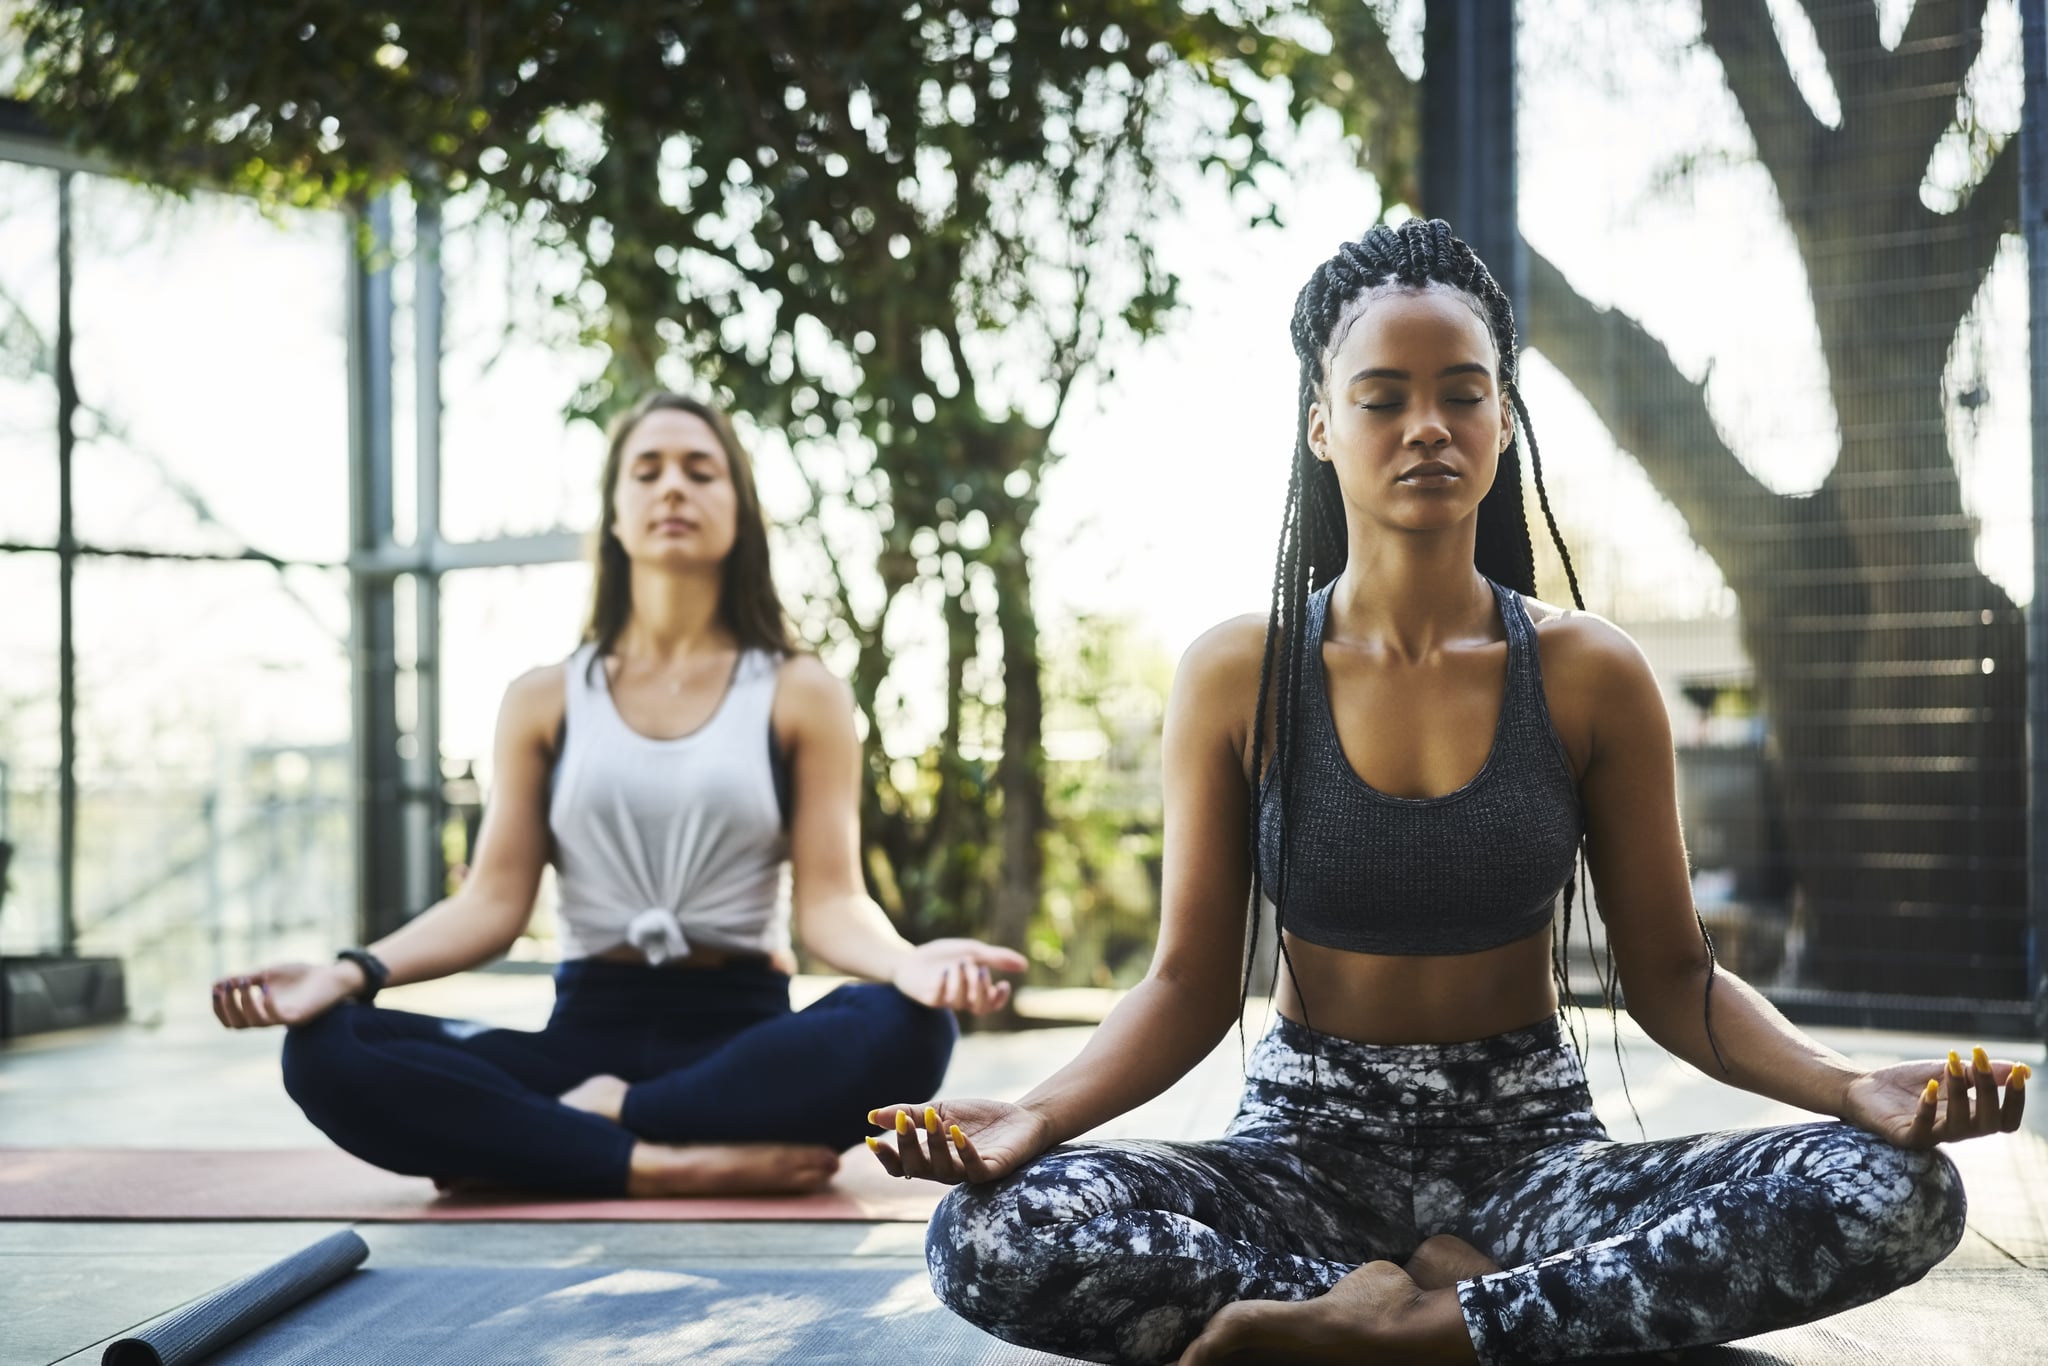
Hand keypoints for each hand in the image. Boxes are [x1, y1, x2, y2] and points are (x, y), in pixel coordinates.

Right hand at [211, 962, 359, 1029]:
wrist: (331, 975)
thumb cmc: (299, 975)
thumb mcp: (266, 973)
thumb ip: (244, 979)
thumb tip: (215, 984)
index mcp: (258, 1010)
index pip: (230, 1020)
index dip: (218, 1008)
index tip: (216, 988)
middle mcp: (268, 1018)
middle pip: (237, 1024)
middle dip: (228, 1005)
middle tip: (230, 984)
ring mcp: (283, 1019)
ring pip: (254, 1022)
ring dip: (244, 1002)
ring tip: (245, 981)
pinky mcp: (299, 1016)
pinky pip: (277, 1017)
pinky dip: (267, 1003)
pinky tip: (265, 987)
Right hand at [864, 1097, 1049, 1184]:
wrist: (1021, 1118)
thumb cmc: (979, 1118)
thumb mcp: (940, 1111)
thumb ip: (910, 1113)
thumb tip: (872, 1116)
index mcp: (930, 1158)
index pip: (901, 1167)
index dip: (886, 1157)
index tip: (871, 1139)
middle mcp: (947, 1170)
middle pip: (918, 1169)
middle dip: (907, 1145)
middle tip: (904, 1120)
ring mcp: (969, 1172)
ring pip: (944, 1170)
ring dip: (935, 1144)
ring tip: (933, 1118)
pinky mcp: (994, 1170)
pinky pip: (976, 1169)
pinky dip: (966, 1152)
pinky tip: (958, 1132)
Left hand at [891, 938, 1027, 1014]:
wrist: (909, 957)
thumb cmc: (943, 955)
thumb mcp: (973, 951)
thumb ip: (997, 958)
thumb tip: (1025, 965)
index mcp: (973, 990)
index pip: (991, 1004)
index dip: (999, 999)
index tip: (1003, 984)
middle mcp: (961, 999)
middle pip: (979, 1007)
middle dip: (982, 988)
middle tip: (978, 968)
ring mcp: (944, 1000)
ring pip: (961, 1001)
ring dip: (962, 981)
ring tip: (958, 963)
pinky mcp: (927, 999)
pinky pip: (940, 999)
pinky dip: (944, 985)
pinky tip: (944, 971)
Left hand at [1839, 1047, 2029, 1148]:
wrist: (1864, 1087)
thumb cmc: (1910, 1082)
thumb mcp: (1948, 1071)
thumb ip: (1979, 1072)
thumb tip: (2023, 1069)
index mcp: (1971, 1117)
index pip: (2006, 1121)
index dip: (2016, 1101)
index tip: (2018, 1072)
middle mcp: (1956, 1131)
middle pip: (1988, 1124)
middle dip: (1987, 1092)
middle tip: (1978, 1061)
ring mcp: (1931, 1136)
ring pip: (1958, 1127)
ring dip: (1958, 1095)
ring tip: (1949, 1067)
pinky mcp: (1904, 1137)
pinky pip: (1921, 1130)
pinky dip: (1927, 1109)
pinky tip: (1929, 1088)